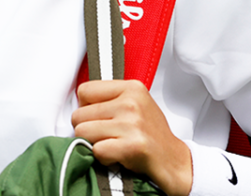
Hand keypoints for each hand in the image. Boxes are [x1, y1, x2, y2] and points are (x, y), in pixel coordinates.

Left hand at [72, 80, 191, 195]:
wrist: (177, 162)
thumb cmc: (151, 135)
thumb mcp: (135, 105)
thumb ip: (108, 99)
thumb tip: (74, 104)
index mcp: (131, 88)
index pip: (84, 91)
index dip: (86, 108)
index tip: (100, 118)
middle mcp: (132, 103)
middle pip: (79, 114)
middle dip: (87, 129)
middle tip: (107, 136)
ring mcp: (133, 123)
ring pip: (83, 132)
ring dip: (93, 144)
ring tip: (113, 145)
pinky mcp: (133, 145)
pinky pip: (96, 150)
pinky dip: (103, 158)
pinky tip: (117, 156)